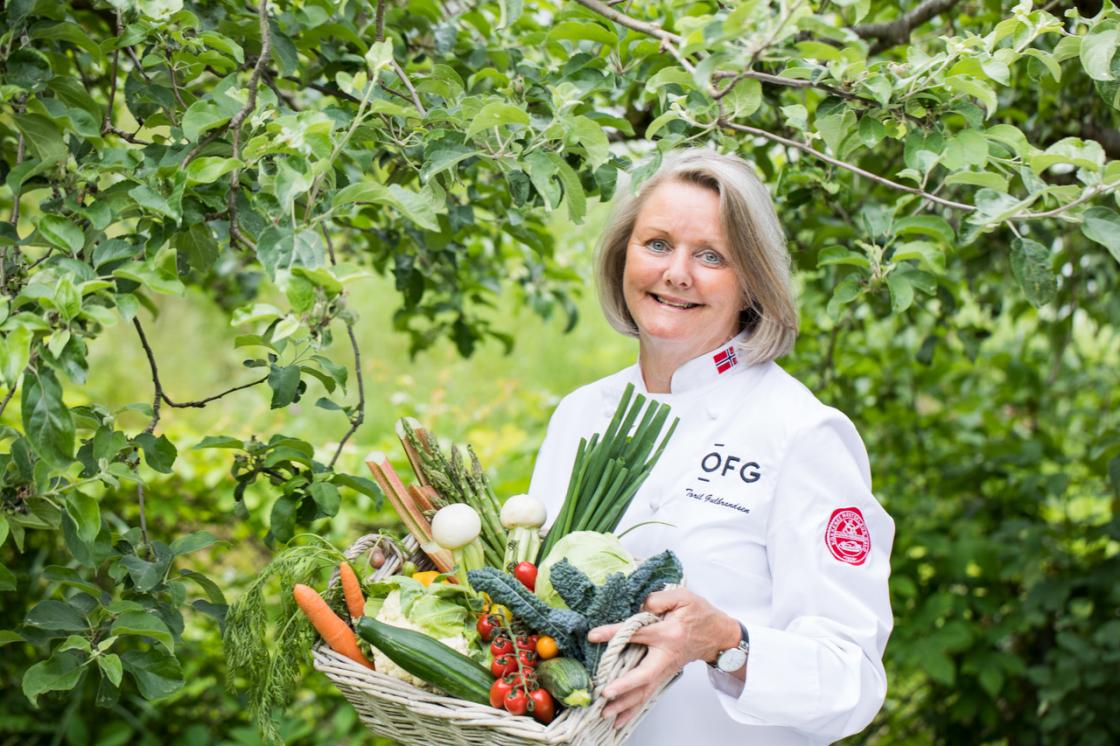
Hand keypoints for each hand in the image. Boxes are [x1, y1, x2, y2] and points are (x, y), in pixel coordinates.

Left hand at [587, 587, 739, 726]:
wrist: (718, 635)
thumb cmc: (700, 614)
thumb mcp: (683, 597)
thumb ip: (659, 599)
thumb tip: (641, 607)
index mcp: (669, 633)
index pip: (638, 633)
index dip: (615, 633)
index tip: (594, 636)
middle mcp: (667, 655)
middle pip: (645, 674)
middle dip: (625, 686)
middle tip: (606, 693)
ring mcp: (666, 669)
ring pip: (645, 691)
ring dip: (626, 705)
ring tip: (606, 714)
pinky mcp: (664, 676)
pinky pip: (648, 695)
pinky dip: (633, 709)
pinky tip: (620, 720)